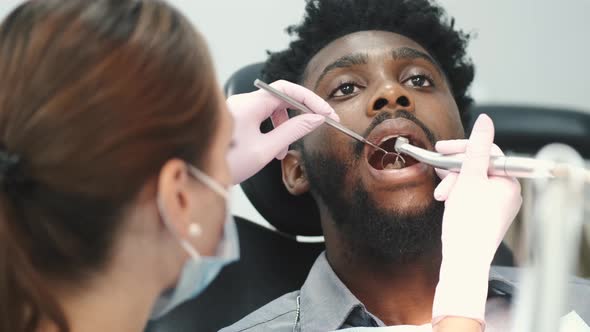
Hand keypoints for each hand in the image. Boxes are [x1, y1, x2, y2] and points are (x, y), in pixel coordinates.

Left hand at [226, 80, 338, 183]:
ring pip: (269, 109)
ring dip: (284, 125)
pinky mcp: (232, 120)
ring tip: (284, 152)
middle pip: (280, 97)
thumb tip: (315, 118)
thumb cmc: (226, 164)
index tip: (327, 114)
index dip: (310, 100)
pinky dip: (270, 130)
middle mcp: (241, 102)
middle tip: (316, 126)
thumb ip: (292, 132)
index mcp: (249, 104)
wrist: (196, 177)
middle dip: (299, 113)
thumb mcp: (265, 150)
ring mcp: (235, 110)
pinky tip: (271, 150)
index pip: (288, 90)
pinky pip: (258, 118)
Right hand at [432, 114, 521, 325]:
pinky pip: (471, 195)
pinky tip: (446, 200)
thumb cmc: (468, 222)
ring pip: (472, 182)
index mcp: (510, 182)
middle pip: (478, 167)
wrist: (464, 259)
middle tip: (438, 171)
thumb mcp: (470, 177)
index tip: (441, 149)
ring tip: (442, 193)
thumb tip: (485, 121)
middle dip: (455, 170)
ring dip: (453, 183)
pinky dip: (457, 195)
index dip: (462, 149)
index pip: (487, 152)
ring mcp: (497, 206)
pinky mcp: (485, 216)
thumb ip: (477, 147)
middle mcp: (508, 193)